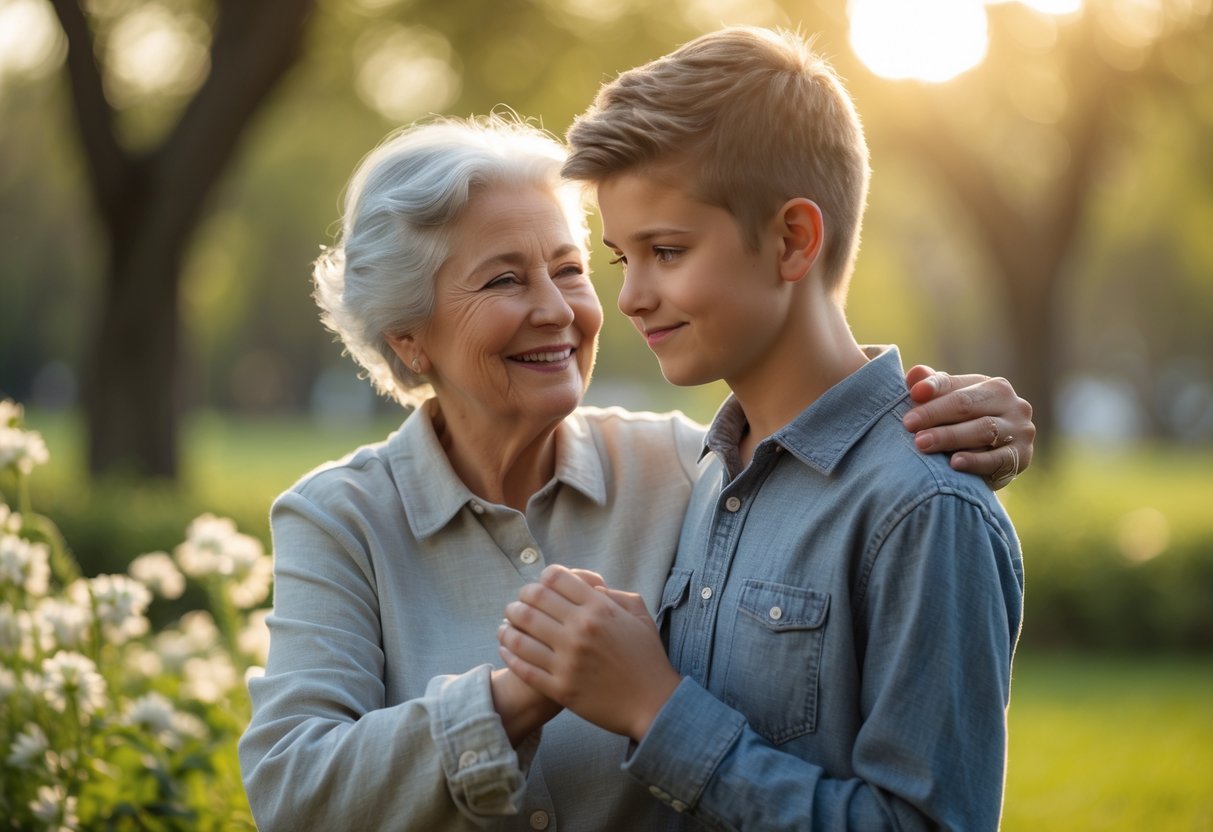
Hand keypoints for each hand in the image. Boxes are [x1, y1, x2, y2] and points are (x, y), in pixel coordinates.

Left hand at [497, 565, 680, 741]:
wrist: (654, 704)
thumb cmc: (648, 658)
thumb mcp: (639, 615)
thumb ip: (613, 595)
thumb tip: (588, 586)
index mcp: (599, 608)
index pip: (555, 578)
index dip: (542, 578)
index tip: (540, 587)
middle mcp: (580, 630)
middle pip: (532, 600)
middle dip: (520, 599)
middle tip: (517, 604)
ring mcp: (568, 661)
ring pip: (520, 633)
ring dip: (508, 624)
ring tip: (506, 624)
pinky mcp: (560, 688)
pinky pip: (522, 666)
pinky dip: (508, 653)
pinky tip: (506, 648)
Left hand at [902, 366, 1033, 489]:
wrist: (989, 465)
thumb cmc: (961, 429)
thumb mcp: (947, 407)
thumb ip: (932, 390)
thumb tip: (915, 374)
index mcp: (992, 386)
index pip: (955, 385)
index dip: (933, 388)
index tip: (913, 394)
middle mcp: (1012, 404)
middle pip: (968, 405)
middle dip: (935, 414)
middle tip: (908, 425)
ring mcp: (1020, 430)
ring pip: (983, 430)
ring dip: (950, 437)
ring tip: (922, 443)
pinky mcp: (1022, 457)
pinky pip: (998, 459)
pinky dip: (975, 461)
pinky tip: (954, 463)